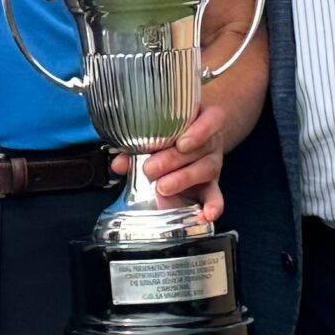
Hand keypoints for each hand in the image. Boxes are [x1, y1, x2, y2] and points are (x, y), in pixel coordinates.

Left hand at [119, 102, 242, 223]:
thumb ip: (138, 144)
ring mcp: (212, 163)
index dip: (199, 131)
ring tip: (162, 187)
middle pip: (200, 149)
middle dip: (174, 160)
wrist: (192, 139)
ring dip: (183, 179)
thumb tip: (118, 164)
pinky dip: (213, 206)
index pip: (212, 120)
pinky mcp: (211, 184)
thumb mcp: (157, 131)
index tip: (181, 144)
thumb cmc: (171, 132)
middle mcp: (211, 141)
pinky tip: (207, 215)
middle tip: (150, 169)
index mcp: (201, 119)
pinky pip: (215, 195)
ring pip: (205, 169)